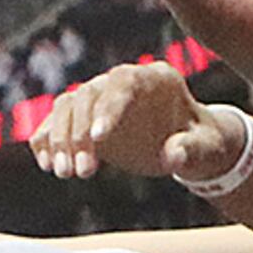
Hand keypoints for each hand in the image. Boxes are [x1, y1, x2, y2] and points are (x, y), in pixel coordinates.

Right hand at [28, 62, 233, 181]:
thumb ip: (191, 149)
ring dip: (59, 140)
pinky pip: (56, 123)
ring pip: (66, 107)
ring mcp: (101, 99)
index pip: (123, 82)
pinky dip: (46, 142)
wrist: (188, 147)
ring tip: (63, 173)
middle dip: (79, 133)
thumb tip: (173, 156)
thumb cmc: (201, 142)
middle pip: (87, 95)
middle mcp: (122, 82)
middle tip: (82, 173)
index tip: (98, 138)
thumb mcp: (206, 147)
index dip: (108, 107)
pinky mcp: (85, 119)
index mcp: (155, 78)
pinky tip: (47, 165)